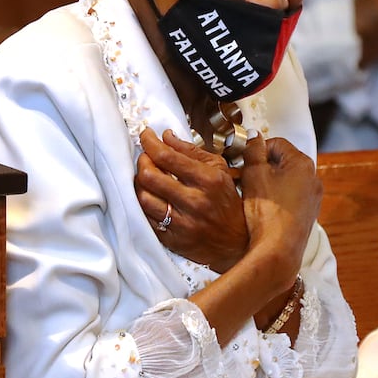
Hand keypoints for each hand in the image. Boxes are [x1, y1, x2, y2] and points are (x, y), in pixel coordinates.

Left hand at [135, 128, 248, 271]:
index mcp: (207, 180)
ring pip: (143, 198)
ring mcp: (182, 223)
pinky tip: (151, 196)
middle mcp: (194, 202)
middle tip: (146, 158)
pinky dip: (144, 204)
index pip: (168, 157)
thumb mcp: (219, 170)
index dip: (150, 143)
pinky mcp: (172, 240)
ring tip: (147, 177)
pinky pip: (146, 218)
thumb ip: (191, 151)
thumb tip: (167, 137)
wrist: (237, 242)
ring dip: (140, 183)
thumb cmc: (227, 203)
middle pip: (150, 176)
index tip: (146, 136)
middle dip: (142, 162)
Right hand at [239, 135, 321, 289]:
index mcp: (303, 164)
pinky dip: (276, 198)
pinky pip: (290, 198)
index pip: (277, 143)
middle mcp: (313, 179)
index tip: (243, 159)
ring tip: (251, 193)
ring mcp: (312, 199)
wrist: (277, 251)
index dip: (256, 149)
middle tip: (244, 176)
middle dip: (262, 167)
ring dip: (268, 183)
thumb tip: (252, 138)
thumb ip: (252, 151)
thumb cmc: (267, 214)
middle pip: (283, 162)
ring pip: (286, 180)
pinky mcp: (307, 214)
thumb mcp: (253, 174)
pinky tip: (262, 208)